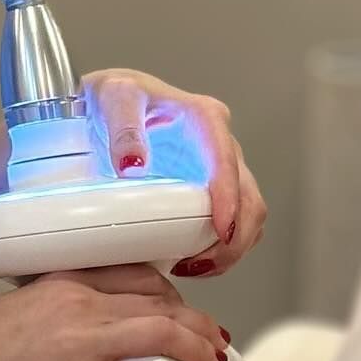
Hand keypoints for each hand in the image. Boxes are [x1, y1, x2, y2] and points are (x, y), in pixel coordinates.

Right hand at [0, 264, 230, 360]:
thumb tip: (81, 335)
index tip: (183, 310)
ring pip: (163, 334)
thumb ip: (55, 310)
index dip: (172, 293)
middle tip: (213, 343)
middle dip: (197, 322)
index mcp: (65, 278)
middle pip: (160, 302)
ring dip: (200, 350)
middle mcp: (80, 301)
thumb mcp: (20, 305)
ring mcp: (81, 342)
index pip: (136, 273)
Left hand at [81, 68, 266, 277]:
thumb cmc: (117, 94)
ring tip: (193, 266)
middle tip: (201, 262)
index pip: (228, 162)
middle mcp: (219, 142)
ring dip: (231, 246)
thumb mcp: (115, 98)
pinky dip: (222, 245)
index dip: (229, 200)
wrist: (112, 98)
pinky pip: (233, 220)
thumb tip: (133, 164)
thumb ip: (123, 128)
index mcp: (204, 117)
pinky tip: (194, 257)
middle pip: (249, 196)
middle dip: (235, 236)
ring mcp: (219, 166)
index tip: (221, 230)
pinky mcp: (212, 186)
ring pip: (248, 213)